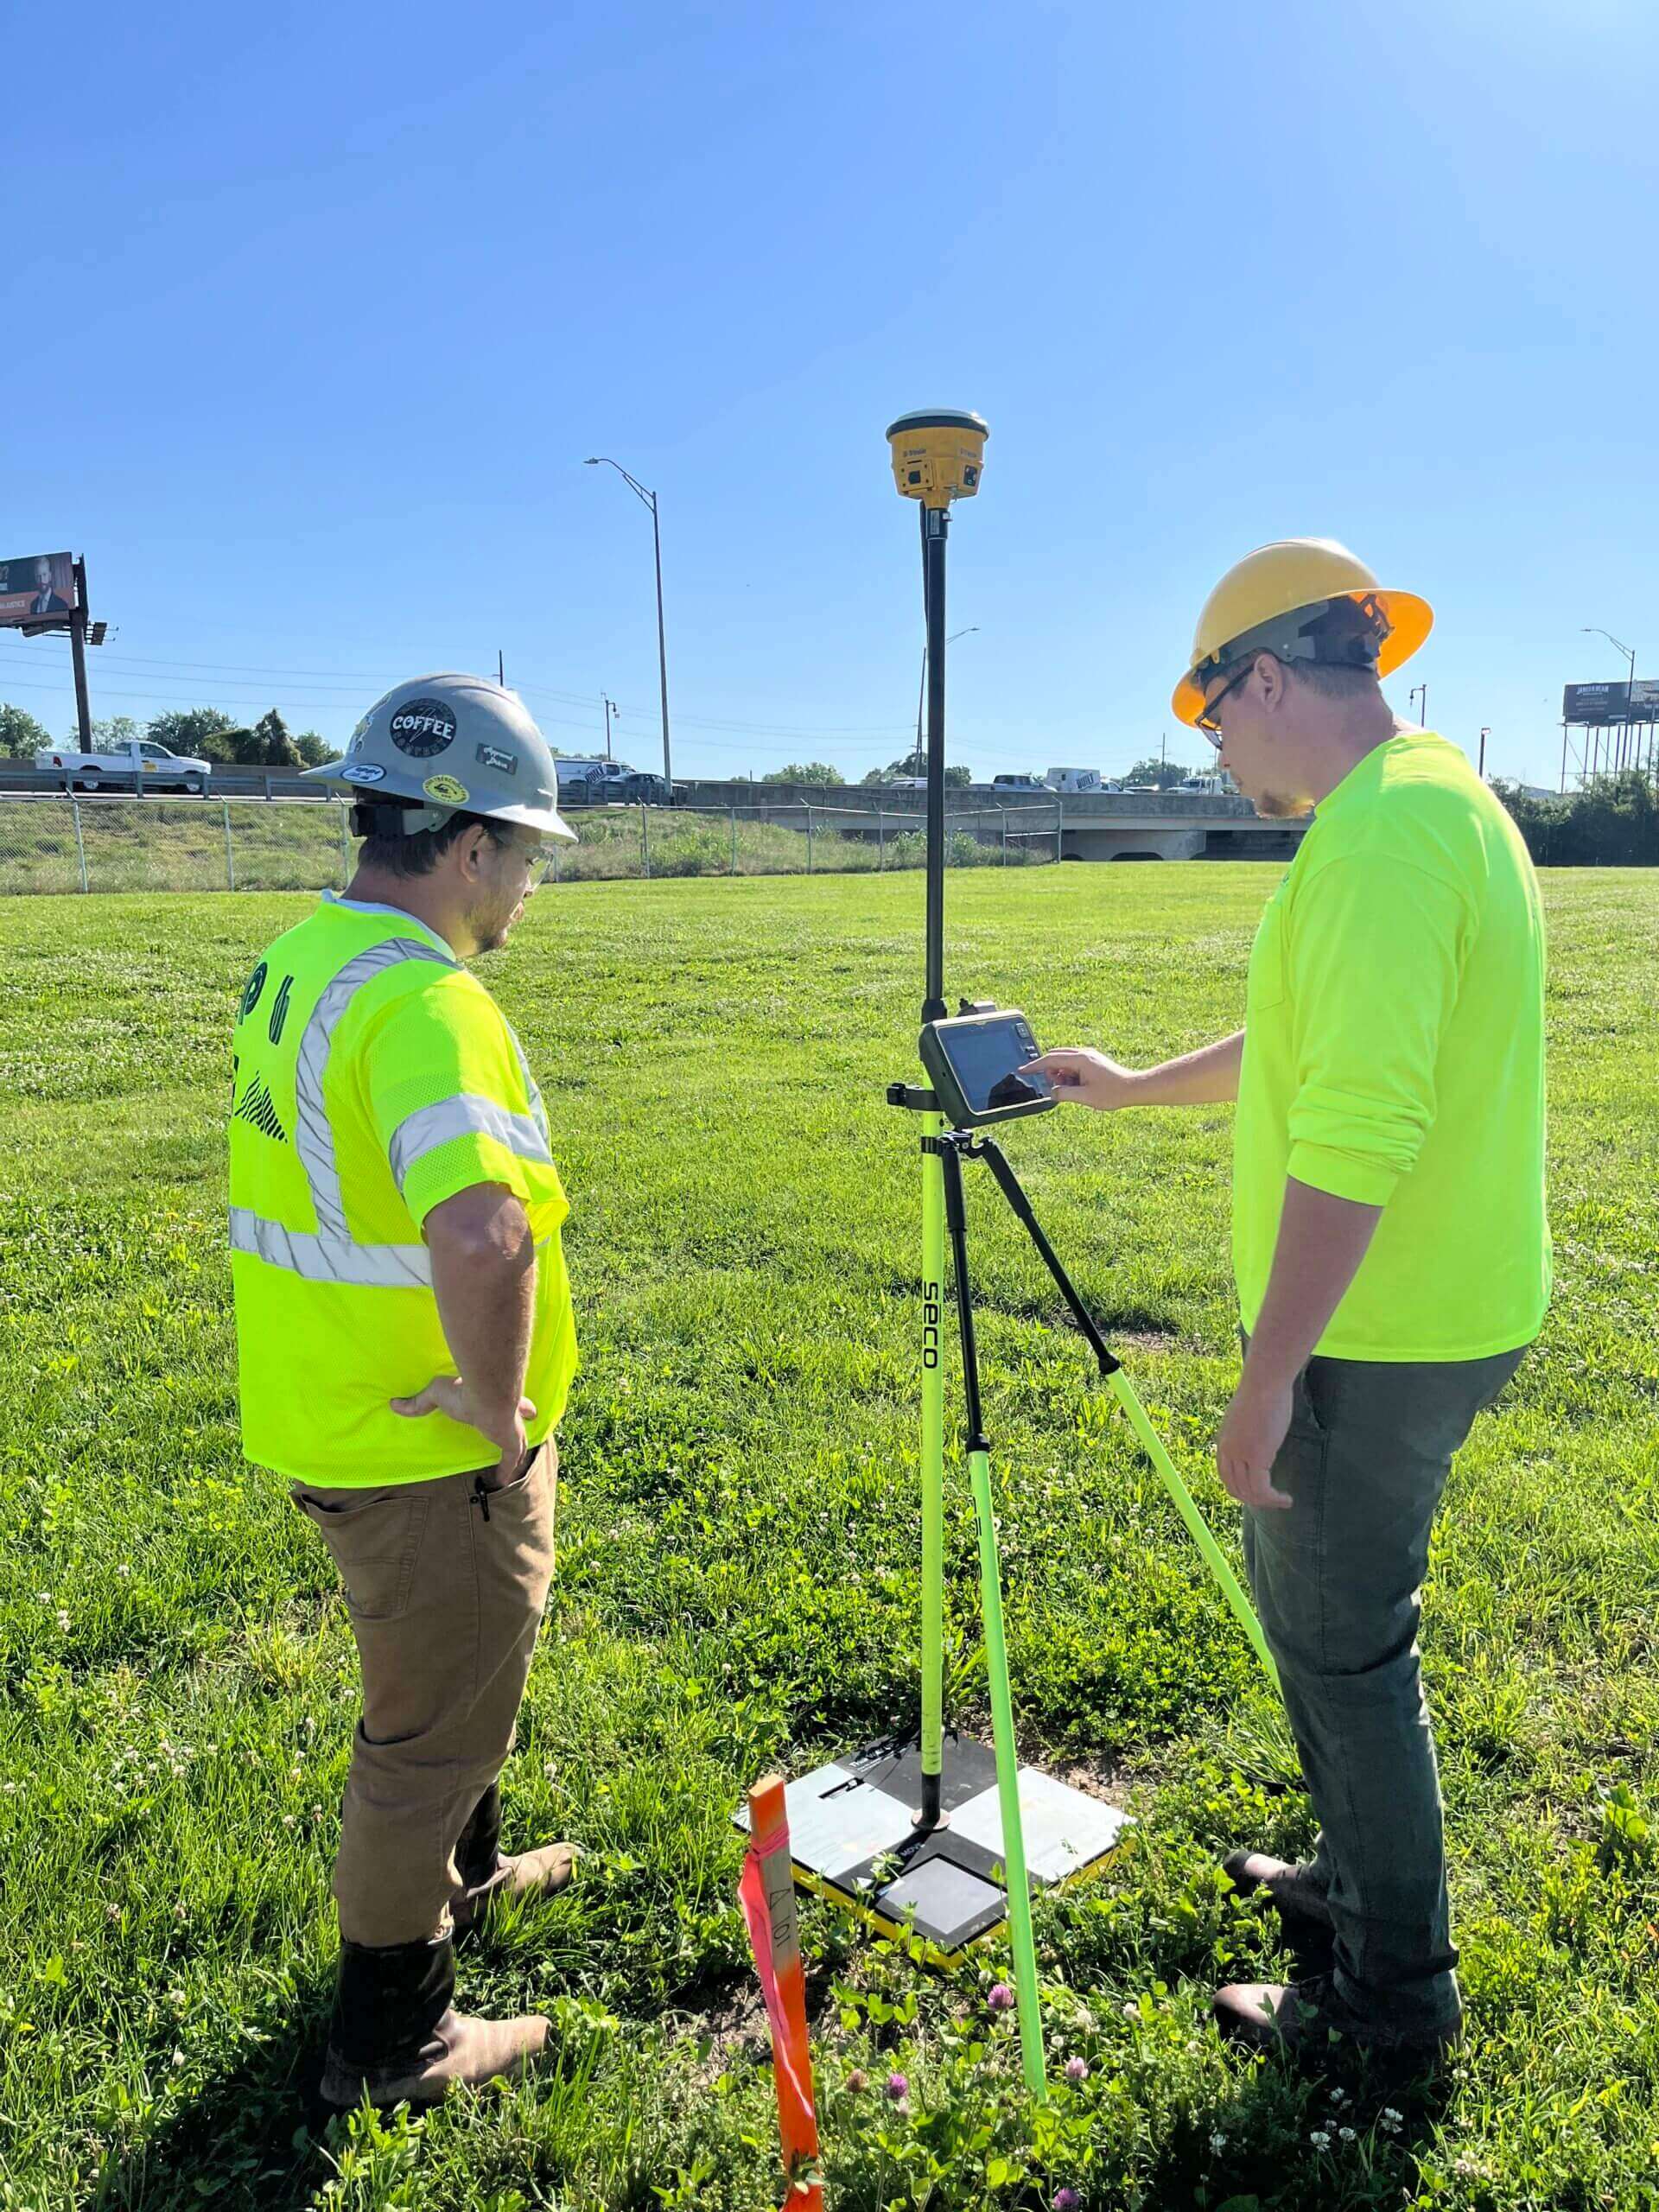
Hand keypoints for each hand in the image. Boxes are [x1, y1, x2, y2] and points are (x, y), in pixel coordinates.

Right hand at [391, 1375, 536, 1482]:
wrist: (487, 1394)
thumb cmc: (464, 1389)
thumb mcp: (436, 1393)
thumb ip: (418, 1402)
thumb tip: (393, 1404)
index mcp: (497, 1398)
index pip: (514, 1402)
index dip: (520, 1407)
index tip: (527, 1411)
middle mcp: (510, 1412)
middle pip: (522, 1421)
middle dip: (520, 1430)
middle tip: (515, 1439)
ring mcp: (514, 1429)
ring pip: (519, 1444)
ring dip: (515, 1453)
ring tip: (510, 1464)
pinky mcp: (512, 1444)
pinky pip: (511, 1461)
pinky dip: (507, 1470)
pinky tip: (501, 1481)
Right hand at [1019, 1047, 1141, 1109]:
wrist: (1134, 1089)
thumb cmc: (1113, 1093)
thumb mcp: (1085, 1097)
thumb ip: (1064, 1093)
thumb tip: (1052, 1092)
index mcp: (1080, 1060)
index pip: (1051, 1060)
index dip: (1034, 1066)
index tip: (1022, 1070)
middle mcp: (1084, 1054)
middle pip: (1056, 1058)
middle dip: (1050, 1071)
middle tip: (1055, 1087)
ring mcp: (1089, 1056)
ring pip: (1064, 1061)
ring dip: (1061, 1075)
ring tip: (1072, 1090)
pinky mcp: (1092, 1061)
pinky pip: (1073, 1065)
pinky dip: (1070, 1075)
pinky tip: (1078, 1087)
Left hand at [1214, 1375, 1294, 1510]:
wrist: (1265, 1382)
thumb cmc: (1263, 1392)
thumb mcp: (1248, 1416)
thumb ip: (1247, 1432)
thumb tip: (1257, 1440)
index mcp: (1224, 1441)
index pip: (1225, 1475)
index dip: (1240, 1489)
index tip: (1257, 1493)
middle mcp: (1228, 1450)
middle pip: (1235, 1487)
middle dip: (1254, 1499)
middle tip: (1273, 1500)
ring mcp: (1240, 1455)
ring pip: (1249, 1492)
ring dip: (1267, 1502)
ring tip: (1284, 1502)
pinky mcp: (1256, 1456)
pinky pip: (1262, 1489)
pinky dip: (1273, 1499)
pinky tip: (1286, 1499)